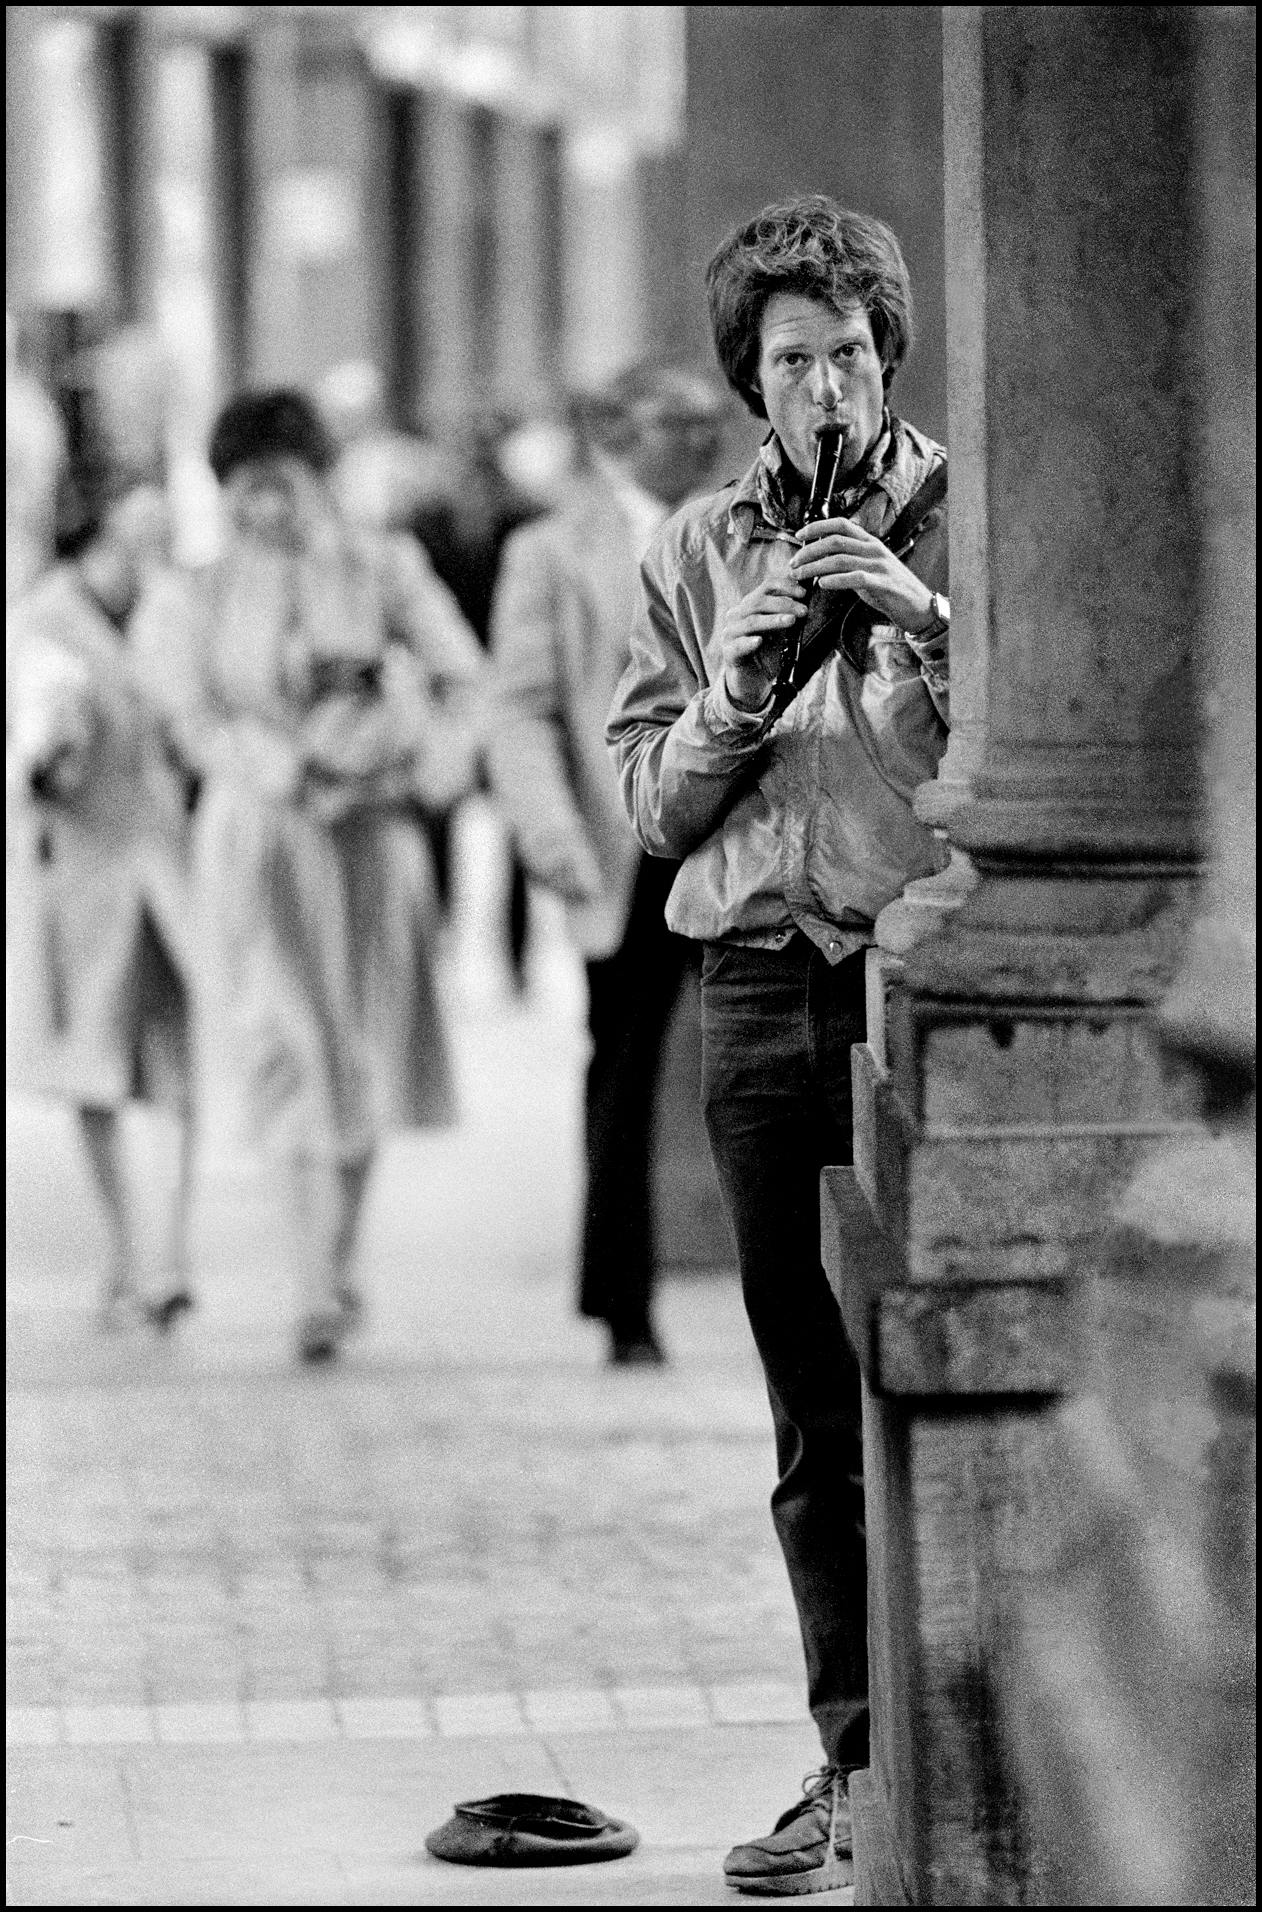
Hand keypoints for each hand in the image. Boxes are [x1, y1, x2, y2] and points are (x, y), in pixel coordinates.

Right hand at [718, 574, 807, 711]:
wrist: (753, 682)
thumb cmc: (768, 653)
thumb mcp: (782, 631)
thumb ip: (790, 614)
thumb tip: (809, 596)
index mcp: (750, 605)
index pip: (766, 587)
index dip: (785, 586)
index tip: (804, 593)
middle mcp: (737, 616)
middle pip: (758, 602)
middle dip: (783, 604)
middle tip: (803, 611)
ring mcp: (730, 634)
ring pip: (751, 621)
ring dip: (772, 620)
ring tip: (790, 621)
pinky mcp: (729, 653)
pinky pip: (738, 645)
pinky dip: (749, 642)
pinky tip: (759, 641)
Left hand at [789, 516, 935, 632]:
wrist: (918, 605)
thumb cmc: (891, 588)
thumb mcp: (869, 569)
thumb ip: (848, 563)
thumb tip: (822, 565)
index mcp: (870, 542)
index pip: (841, 524)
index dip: (818, 527)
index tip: (799, 535)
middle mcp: (874, 549)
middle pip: (835, 542)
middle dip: (809, 551)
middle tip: (793, 562)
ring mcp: (879, 566)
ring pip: (840, 559)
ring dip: (815, 567)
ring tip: (800, 575)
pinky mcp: (882, 584)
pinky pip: (855, 578)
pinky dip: (836, 580)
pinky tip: (822, 584)